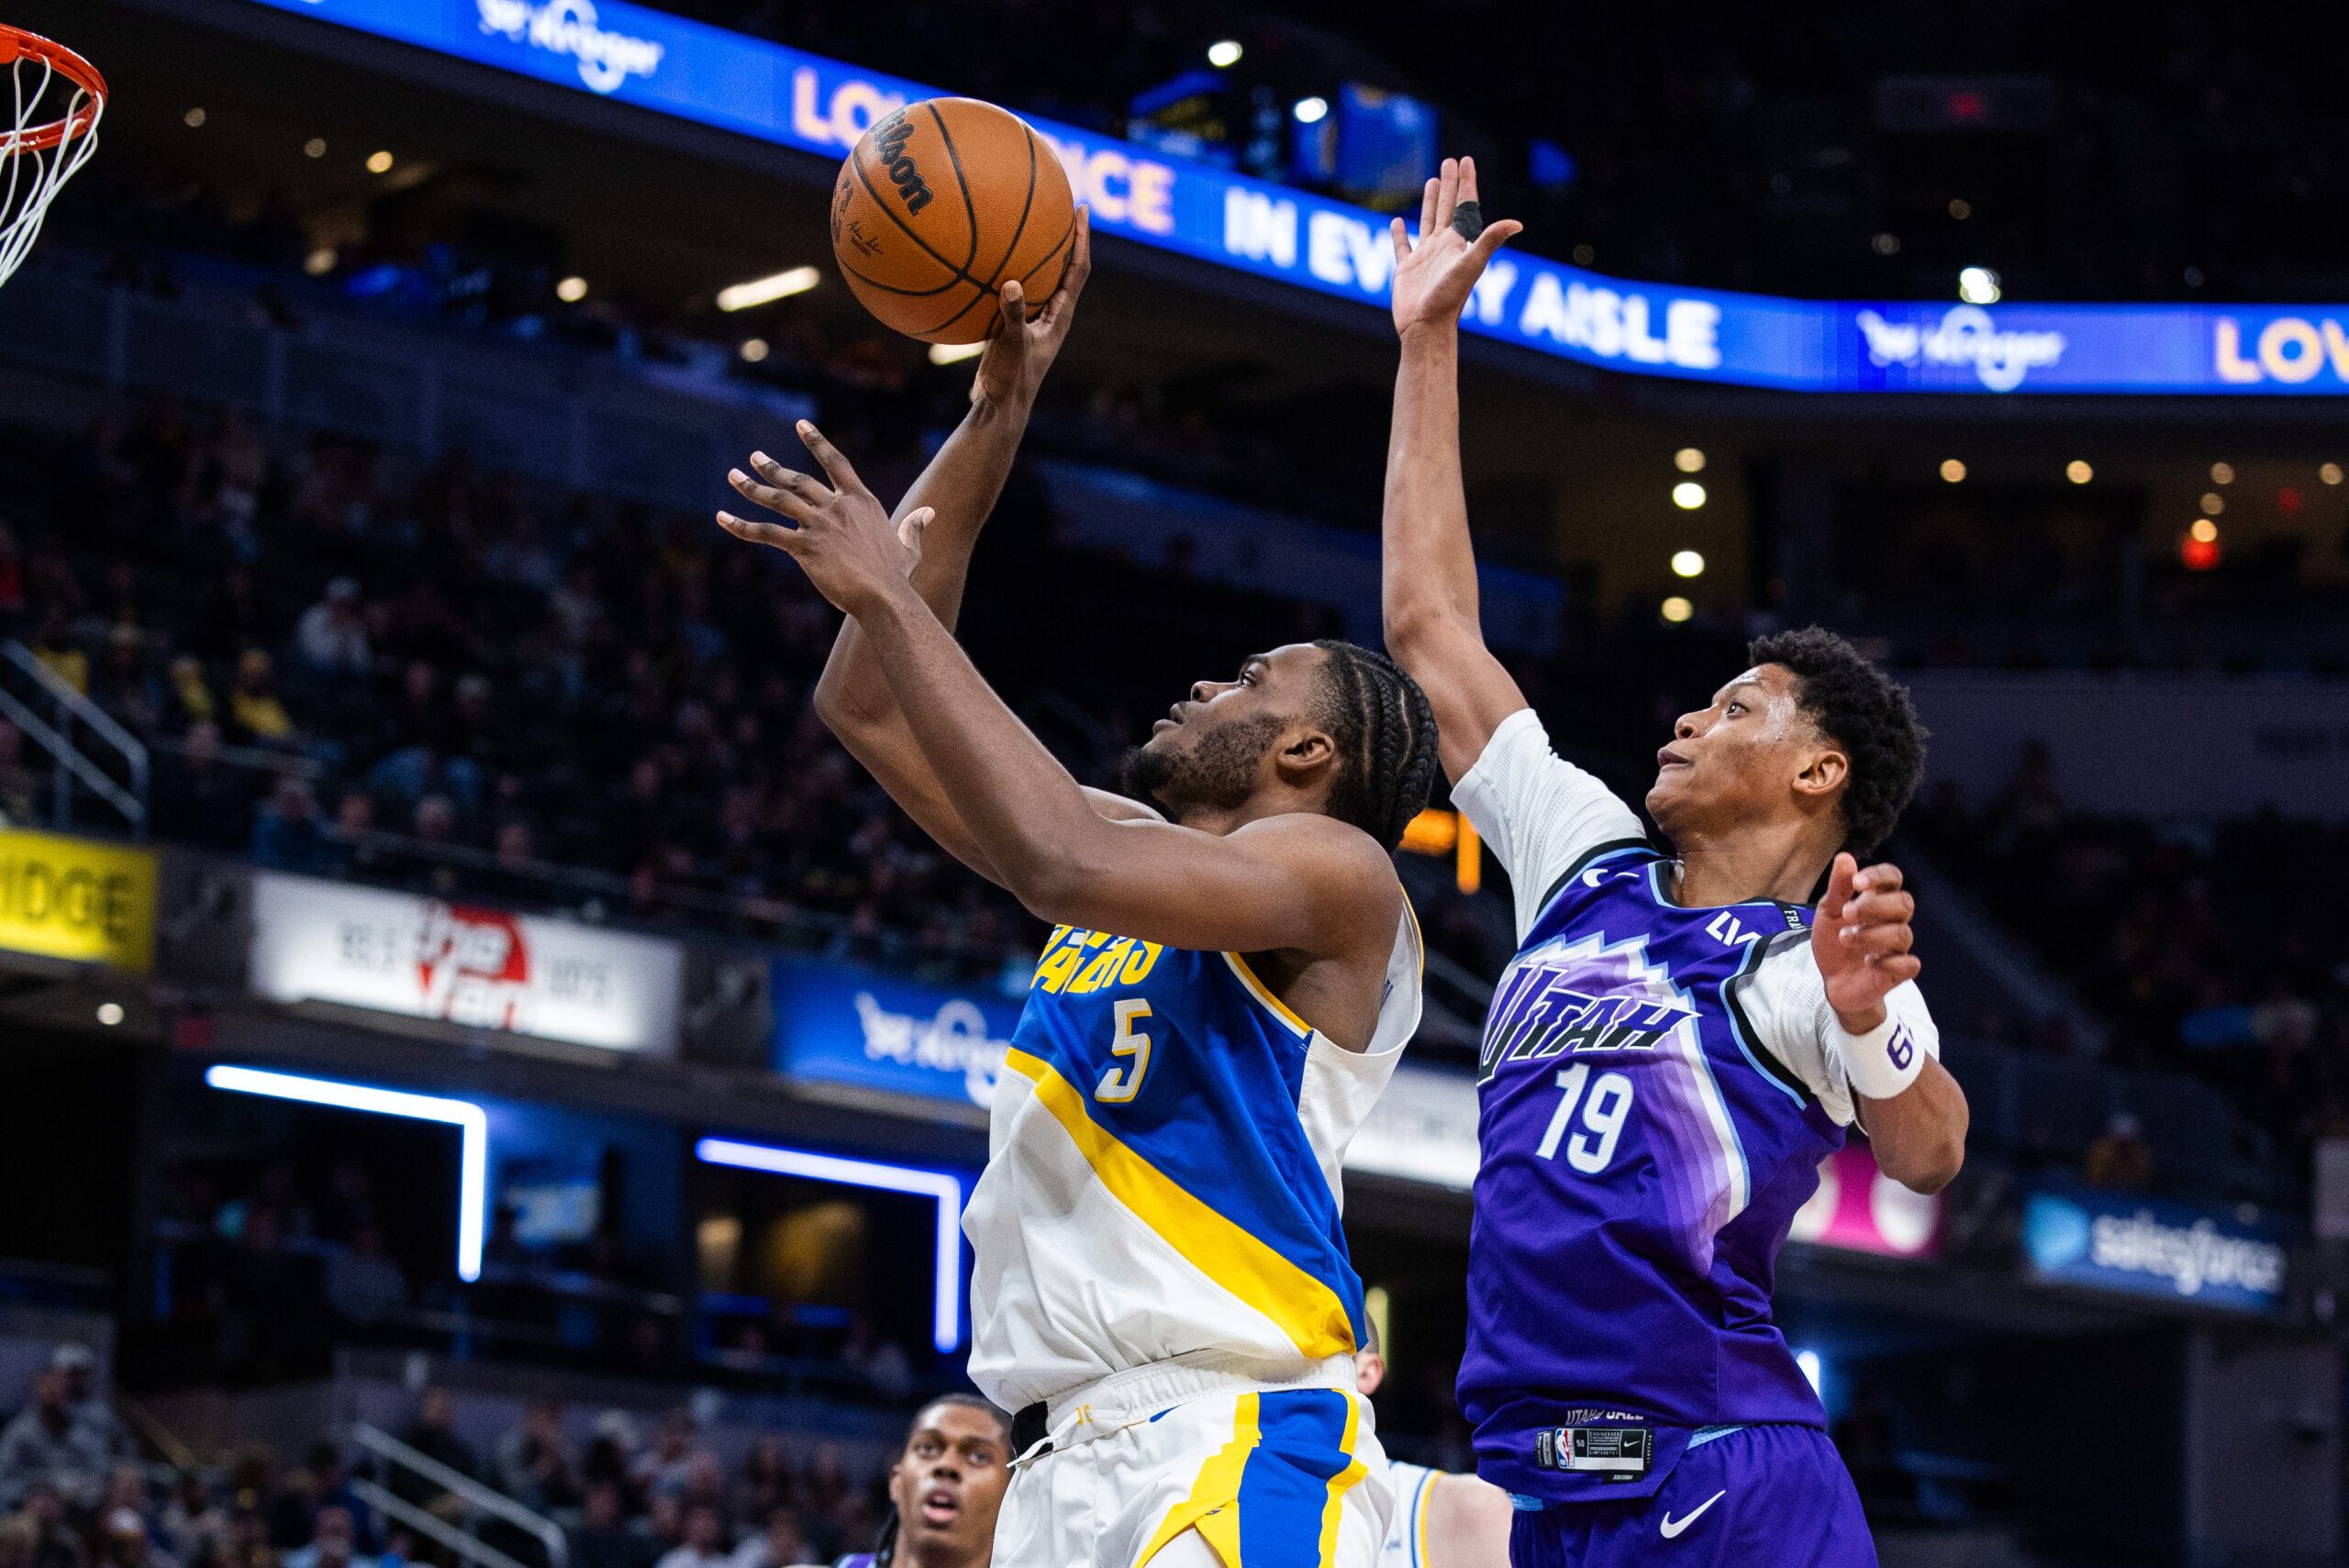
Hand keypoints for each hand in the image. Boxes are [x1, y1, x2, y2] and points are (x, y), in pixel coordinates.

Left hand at [719, 422, 931, 618]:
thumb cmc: (897, 575)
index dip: (817, 442)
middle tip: (755, 457)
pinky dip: (741, 525)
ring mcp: (818, 524)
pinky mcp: (803, 547)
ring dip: (752, 487)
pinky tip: (722, 517)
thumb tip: (928, 513)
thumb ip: (914, 525)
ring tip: (734, 476)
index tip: (801, 425)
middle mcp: (836, 506)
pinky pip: (765, 533)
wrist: (883, 594)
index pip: (835, 462)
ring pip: (777, 499)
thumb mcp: (909, 545)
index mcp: (861, 501)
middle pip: (797, 480)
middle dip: (772, 467)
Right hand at [974, 206, 1092, 409]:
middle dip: (1064, 236)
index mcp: (1060, 316)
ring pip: (1040, 278)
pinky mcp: (1013, 325)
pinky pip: (1012, 290)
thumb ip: (1012, 316)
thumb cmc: (1012, 380)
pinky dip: (1005, 272)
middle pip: (1064, 266)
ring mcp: (1032, 319)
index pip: (1078, 269)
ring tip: (1026, 222)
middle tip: (1059, 204)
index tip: (1081, 209)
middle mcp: (1051, 313)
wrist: (1000, 408)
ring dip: (1037, 252)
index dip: (1082, 239)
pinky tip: (983, 259)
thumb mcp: (1011, 346)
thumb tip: (1011, 284)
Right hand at [1387, 156, 1522, 338]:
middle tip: (1450, 161)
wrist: (1426, 326)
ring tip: (1432, 182)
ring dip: (1430, 202)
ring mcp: (1424, 257)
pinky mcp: (1406, 269)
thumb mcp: (1471, 265)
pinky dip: (1399, 233)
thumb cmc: (1449, 298)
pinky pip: (1402, 246)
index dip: (1466, 183)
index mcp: (1458, 242)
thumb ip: (1490, 240)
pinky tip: (1396, 221)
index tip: (1466, 161)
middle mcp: (1443, 247)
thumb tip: (1518, 222)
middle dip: (1450, 184)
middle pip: (1448, 208)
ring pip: (1428, 221)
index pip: (1465, 206)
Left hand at [1810, 853, 1920, 1031]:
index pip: (1893, 878)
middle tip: (1847, 914)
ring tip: (1845, 938)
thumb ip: (1838, 888)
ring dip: (1871, 935)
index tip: (1857, 883)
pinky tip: (1867, 961)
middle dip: (1875, 906)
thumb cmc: (1834, 941)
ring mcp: (1897, 947)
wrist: (1832, 981)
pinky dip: (1888, 961)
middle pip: (1904, 903)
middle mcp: (1893, 921)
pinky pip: (1910, 964)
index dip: (1880, 876)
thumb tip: (1845, 857)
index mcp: (1878, 900)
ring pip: (1902, 933)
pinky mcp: (1898, 972)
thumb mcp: (1828, 912)